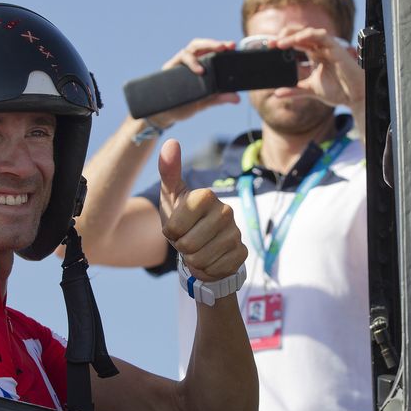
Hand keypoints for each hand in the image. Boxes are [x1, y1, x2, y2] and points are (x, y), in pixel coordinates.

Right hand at [147, 39, 240, 128]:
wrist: (165, 114)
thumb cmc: (185, 104)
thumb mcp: (204, 102)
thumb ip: (219, 98)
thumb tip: (237, 98)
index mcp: (199, 65)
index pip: (211, 50)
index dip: (221, 45)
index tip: (232, 45)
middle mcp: (189, 61)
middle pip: (200, 45)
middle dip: (212, 44)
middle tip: (224, 47)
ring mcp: (178, 65)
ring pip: (188, 51)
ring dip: (198, 55)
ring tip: (206, 68)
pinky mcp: (169, 70)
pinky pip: (178, 61)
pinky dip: (190, 63)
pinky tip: (198, 70)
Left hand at [158, 139, 246, 281]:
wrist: (203, 246)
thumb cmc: (182, 218)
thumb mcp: (171, 196)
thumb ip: (168, 170)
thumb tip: (170, 142)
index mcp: (206, 195)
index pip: (174, 227)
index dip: (170, 232)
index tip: (176, 226)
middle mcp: (226, 211)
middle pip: (187, 245)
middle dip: (182, 247)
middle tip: (188, 239)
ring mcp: (236, 232)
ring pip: (201, 259)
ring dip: (194, 259)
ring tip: (198, 248)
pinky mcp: (242, 253)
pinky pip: (216, 269)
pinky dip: (208, 268)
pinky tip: (212, 258)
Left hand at [273, 26, 364, 110]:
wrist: (355, 97)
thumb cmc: (338, 91)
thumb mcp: (310, 90)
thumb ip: (294, 90)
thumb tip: (276, 93)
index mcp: (314, 55)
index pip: (296, 42)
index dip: (282, 43)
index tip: (268, 48)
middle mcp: (320, 48)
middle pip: (300, 34)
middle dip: (283, 36)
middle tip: (270, 44)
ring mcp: (328, 47)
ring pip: (308, 32)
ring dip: (293, 36)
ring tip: (279, 43)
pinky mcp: (335, 48)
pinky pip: (321, 36)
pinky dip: (307, 36)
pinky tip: (296, 40)